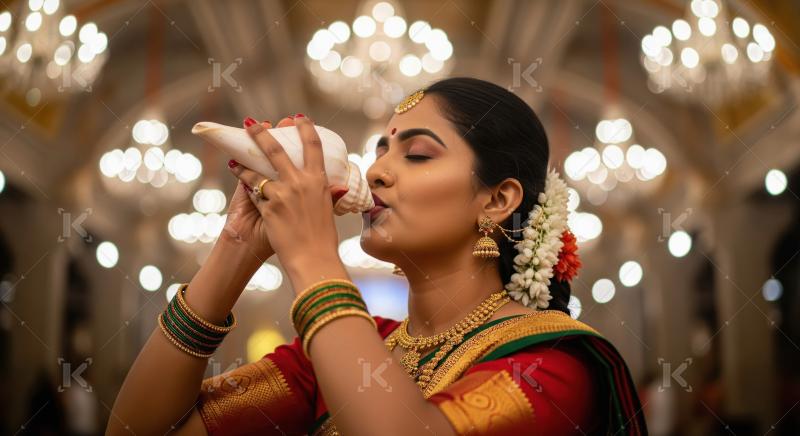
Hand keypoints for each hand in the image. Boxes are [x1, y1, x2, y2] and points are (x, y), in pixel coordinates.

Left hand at [226, 115, 346, 266]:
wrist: (312, 259)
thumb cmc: (322, 238)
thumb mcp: (328, 211)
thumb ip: (328, 195)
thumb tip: (339, 187)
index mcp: (318, 181)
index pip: (313, 147)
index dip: (304, 128)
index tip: (297, 118)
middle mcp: (300, 183)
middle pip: (277, 150)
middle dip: (261, 134)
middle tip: (251, 123)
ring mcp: (282, 194)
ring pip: (257, 171)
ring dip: (244, 162)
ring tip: (235, 156)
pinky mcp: (269, 207)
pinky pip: (253, 191)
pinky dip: (245, 183)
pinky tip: (237, 174)